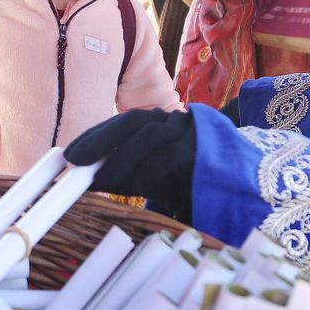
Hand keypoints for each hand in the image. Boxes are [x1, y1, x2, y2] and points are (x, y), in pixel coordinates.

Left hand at [64, 109, 196, 217]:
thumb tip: (89, 178)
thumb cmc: (190, 183)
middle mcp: (174, 121)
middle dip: (99, 140)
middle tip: (74, 161)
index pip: (121, 122)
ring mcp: (190, 132)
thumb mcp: (152, 176)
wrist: (241, 187)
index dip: (93, 136)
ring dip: (119, 160)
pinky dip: (146, 172)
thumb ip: (126, 173)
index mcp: (159, 123)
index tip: (69, 153)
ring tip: (98, 181)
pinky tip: (133, 188)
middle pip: (131, 121)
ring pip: (147, 136)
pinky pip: (168, 156)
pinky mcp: (203, 148)